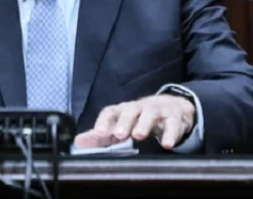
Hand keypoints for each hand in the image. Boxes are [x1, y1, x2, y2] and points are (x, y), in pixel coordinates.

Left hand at [74, 93, 195, 150]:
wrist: (172, 108)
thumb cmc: (140, 118)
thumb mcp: (121, 126)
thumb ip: (101, 136)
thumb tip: (78, 142)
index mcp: (124, 111)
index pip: (111, 112)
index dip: (104, 121)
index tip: (98, 132)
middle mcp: (139, 108)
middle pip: (130, 110)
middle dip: (124, 121)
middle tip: (119, 133)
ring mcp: (157, 111)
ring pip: (150, 114)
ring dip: (144, 123)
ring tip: (139, 134)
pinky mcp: (174, 119)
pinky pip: (173, 125)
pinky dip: (170, 134)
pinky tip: (167, 144)